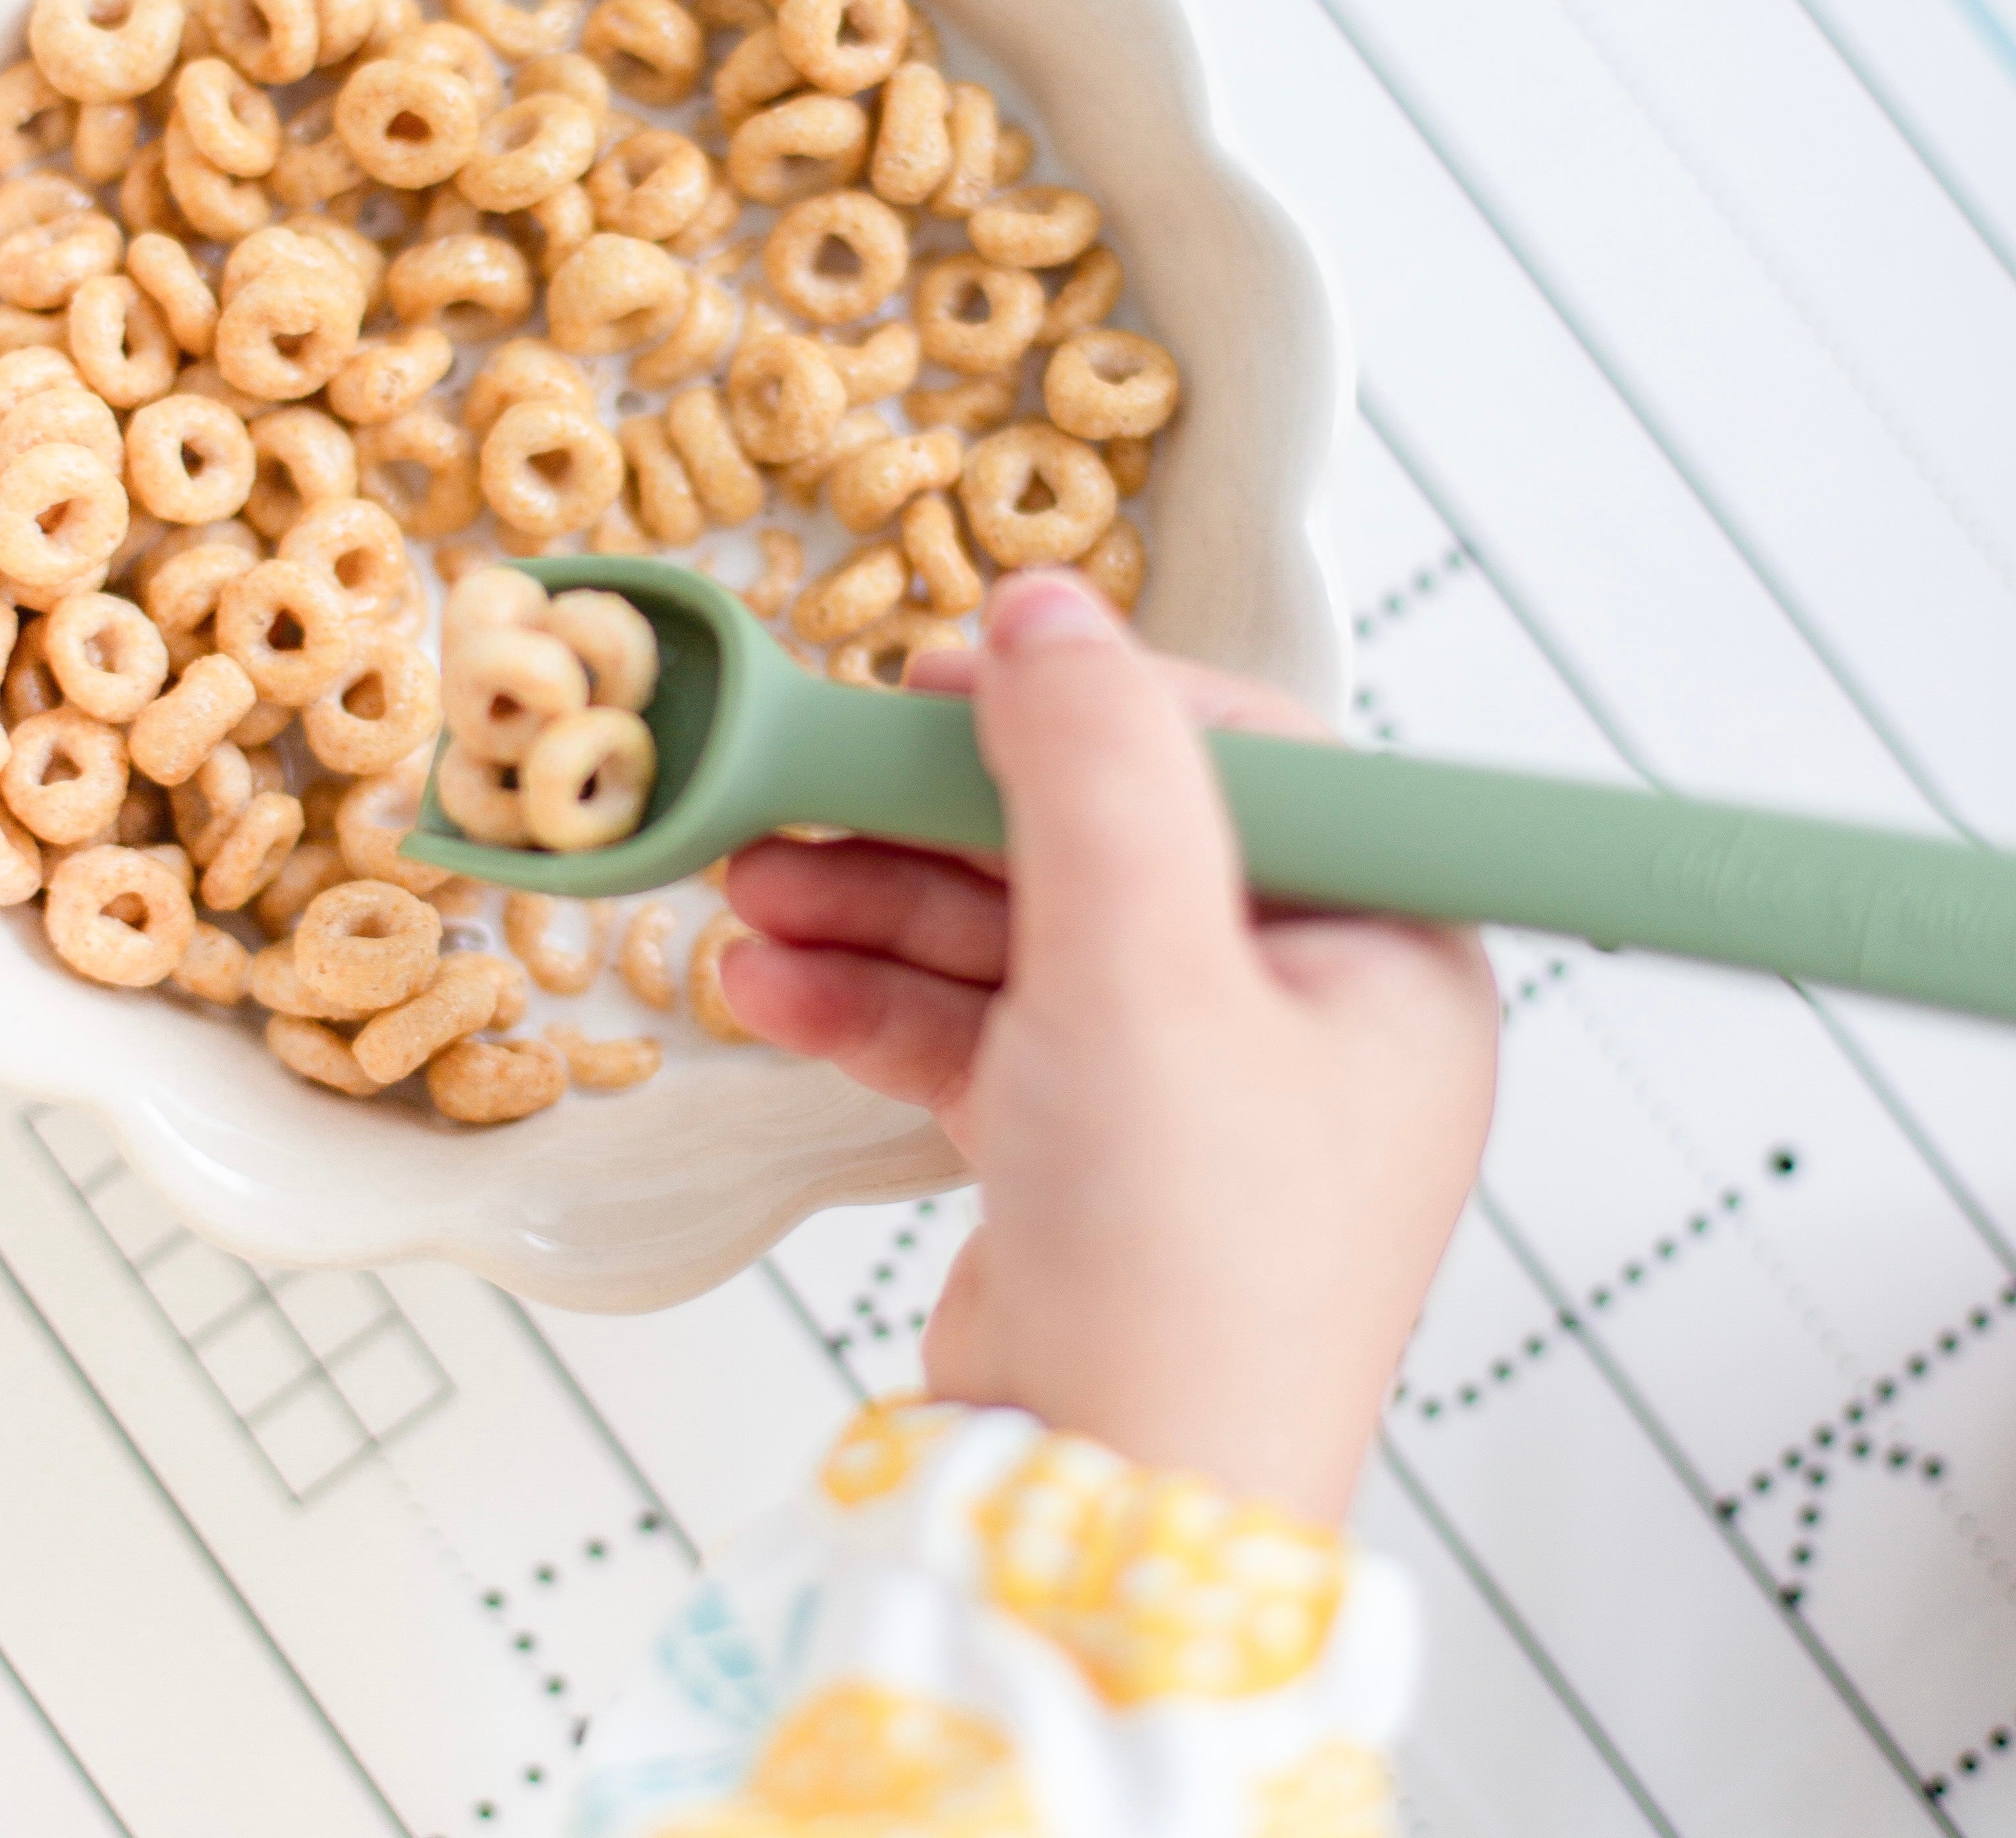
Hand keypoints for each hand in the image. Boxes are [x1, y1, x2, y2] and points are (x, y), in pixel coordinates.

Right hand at [722, 571, 1498, 1524]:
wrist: (1109, 1524)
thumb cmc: (1186, 1272)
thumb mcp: (1146, 972)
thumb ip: (1096, 769)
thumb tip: (1047, 609)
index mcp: (1382, 955)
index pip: (1231, 762)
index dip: (1080, 706)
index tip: (939, 679)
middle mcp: (1297, 1010)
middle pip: (1100, 843)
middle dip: (933, 821)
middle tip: (805, 781)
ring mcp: (1189, 1082)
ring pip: (1019, 936)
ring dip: (877, 907)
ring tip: (751, 885)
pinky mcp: (1089, 1145)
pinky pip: (978, 1030)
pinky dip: (874, 1003)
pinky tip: (767, 985)